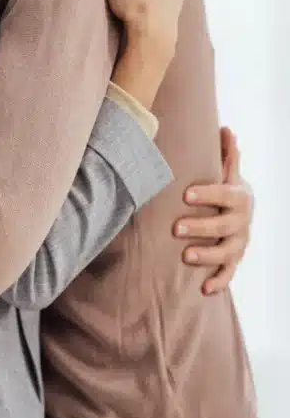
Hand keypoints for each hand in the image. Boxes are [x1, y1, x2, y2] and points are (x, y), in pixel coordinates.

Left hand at [175, 127, 253, 294]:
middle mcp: (241, 221)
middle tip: (176, 228)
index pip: (225, 195)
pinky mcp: (234, 258)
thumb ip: (226, 154)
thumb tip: (226, 128)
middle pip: (224, 226)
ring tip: (186, 257)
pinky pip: (229, 272)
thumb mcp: (227, 171)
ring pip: (226, 252)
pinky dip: (219, 281)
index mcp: (238, 197)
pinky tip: (204, 289)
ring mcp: (239, 242)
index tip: (187, 195)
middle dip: (201, 228)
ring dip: (207, 255)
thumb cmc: (225, 188)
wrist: (241, 210)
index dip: (208, 195)